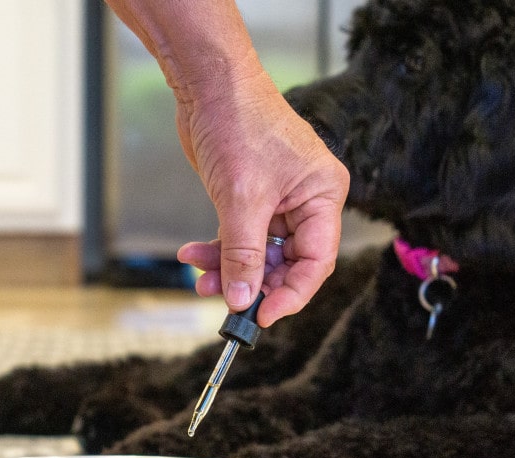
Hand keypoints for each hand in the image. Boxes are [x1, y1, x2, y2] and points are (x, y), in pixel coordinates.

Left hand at [173, 67, 348, 326]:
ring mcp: (278, 202)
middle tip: (224, 302)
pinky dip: (217, 250)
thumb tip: (243, 300)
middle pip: (286, 263)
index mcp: (322, 197)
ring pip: (257, 255)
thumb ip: (243, 254)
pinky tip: (193, 255)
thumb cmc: (239, 122)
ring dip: (228, 269)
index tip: (262, 316)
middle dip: (252, 283)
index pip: (316, 262)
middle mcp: (306, 202)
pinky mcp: (251, 200)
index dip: (290, 294)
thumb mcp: (242, 199)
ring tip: (199, 277)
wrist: (207, 84)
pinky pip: (239, 239)